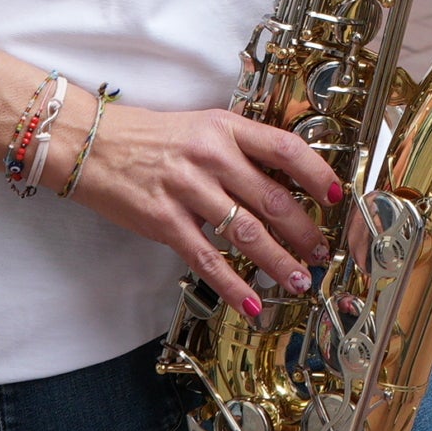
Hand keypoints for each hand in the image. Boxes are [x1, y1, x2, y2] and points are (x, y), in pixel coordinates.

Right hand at [68, 99, 343, 318]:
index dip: (318, 174)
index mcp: (226, 127)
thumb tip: (286, 184)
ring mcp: (187, 188)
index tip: (337, 197)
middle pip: (273, 197)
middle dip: (305, 230)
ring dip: (278, 261)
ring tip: (298, 280)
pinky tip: (250, 302)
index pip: (286, 148)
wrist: (93, 144)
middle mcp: (211, 155)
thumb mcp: (204, 128)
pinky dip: (232, 285)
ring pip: (246, 232)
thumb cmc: (153, 137)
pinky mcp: (164, 220)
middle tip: (321, 252)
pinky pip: (207, 259)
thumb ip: (242, 151)